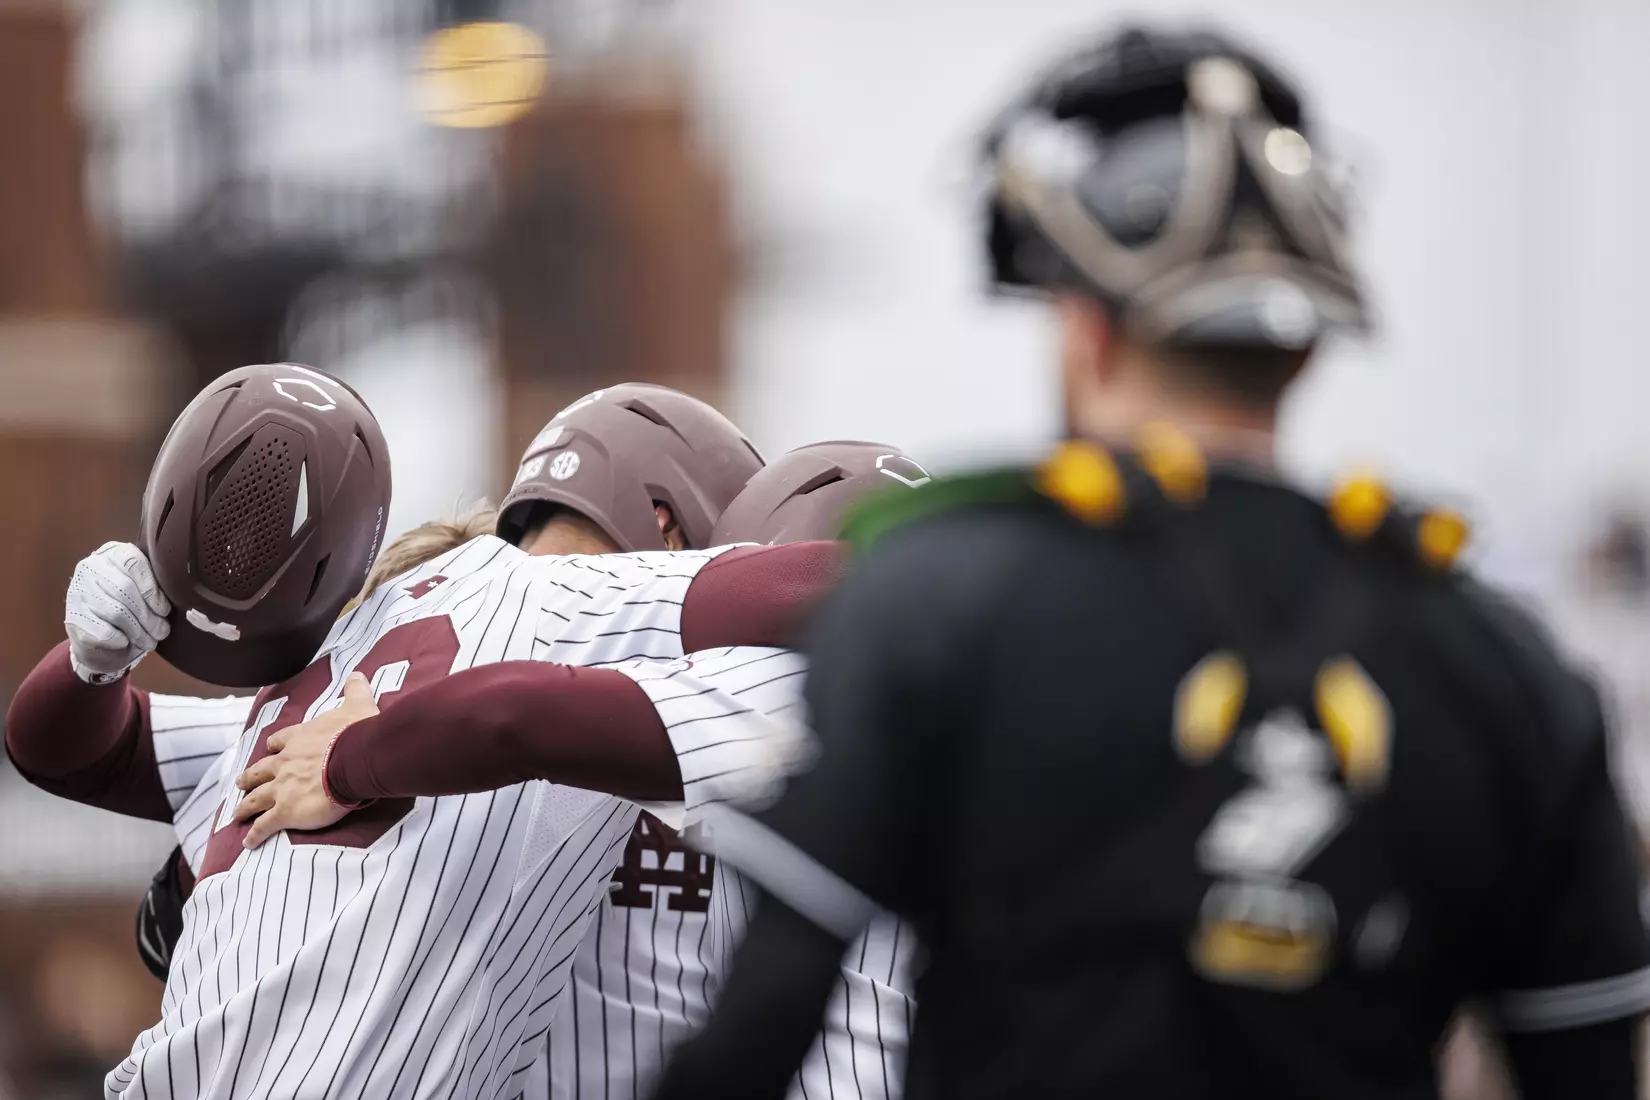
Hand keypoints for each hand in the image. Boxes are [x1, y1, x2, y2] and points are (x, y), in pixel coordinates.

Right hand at [65, 541, 170, 683]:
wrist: (98, 640)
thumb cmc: (131, 609)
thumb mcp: (145, 591)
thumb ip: (157, 584)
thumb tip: (181, 594)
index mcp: (113, 553)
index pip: (134, 562)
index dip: (152, 588)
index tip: (165, 609)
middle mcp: (91, 567)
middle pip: (125, 589)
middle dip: (148, 615)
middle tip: (162, 631)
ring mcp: (77, 591)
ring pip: (116, 611)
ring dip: (138, 631)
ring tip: (150, 641)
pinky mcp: (72, 618)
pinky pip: (103, 631)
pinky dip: (120, 640)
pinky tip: (126, 642)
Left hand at [233, 672, 379, 847]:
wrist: (355, 759)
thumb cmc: (357, 733)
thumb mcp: (357, 705)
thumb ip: (355, 690)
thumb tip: (358, 674)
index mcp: (299, 739)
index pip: (280, 741)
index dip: (274, 746)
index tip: (269, 748)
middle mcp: (285, 763)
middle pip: (260, 771)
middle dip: (249, 778)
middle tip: (241, 784)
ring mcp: (282, 788)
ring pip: (256, 799)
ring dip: (245, 807)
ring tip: (237, 815)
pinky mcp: (286, 812)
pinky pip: (265, 825)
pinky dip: (255, 835)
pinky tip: (249, 842)